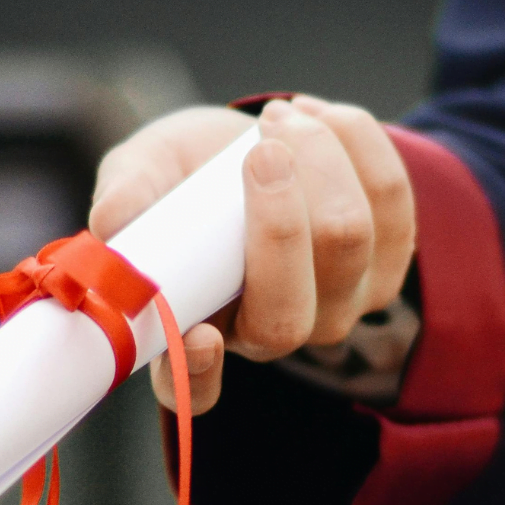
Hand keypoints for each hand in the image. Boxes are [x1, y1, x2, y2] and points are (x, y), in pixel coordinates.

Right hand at [89, 96, 416, 413]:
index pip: (195, 389)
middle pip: (290, 311)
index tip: (199, 336)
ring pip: (349, 240)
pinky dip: (356, 142)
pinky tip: (317, 116)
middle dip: (280, 219)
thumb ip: (127, 195)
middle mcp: (273, 334)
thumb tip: (112, 223)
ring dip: (318, 159)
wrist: (253, 141)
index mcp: (198, 332)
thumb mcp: (143, 172)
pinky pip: (392, 198)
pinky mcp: (389, 259)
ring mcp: (340, 304)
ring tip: (278, 118)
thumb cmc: (186, 173)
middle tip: (260, 149)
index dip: (199, 374)